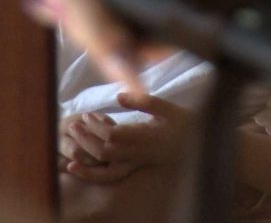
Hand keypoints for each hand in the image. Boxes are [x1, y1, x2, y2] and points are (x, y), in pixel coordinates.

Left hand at [63, 94, 193, 183]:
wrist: (197, 143)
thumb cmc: (184, 122)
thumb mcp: (169, 107)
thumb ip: (144, 101)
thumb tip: (118, 96)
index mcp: (147, 137)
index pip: (114, 135)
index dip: (97, 126)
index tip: (88, 115)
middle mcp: (140, 152)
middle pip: (105, 151)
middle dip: (86, 139)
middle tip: (74, 124)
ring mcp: (136, 162)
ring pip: (104, 165)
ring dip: (85, 154)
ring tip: (73, 138)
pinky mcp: (134, 166)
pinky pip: (108, 174)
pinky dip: (89, 173)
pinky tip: (75, 166)